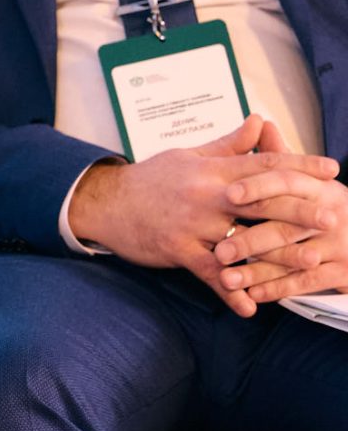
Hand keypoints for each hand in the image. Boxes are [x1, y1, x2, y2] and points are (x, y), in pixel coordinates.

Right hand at [67, 115, 341, 315]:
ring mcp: (191, 224)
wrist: (104, 202)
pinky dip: (230, 292)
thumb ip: (229, 145)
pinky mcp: (176, 249)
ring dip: (277, 254)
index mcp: (211, 170)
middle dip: (298, 209)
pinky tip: (250, 308)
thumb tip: (259, 122)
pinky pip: (209, 273)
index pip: (262, 164)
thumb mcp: (188, 156)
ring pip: (241, 240)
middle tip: (331, 217)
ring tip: (310, 262)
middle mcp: (205, 195)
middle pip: (260, 201)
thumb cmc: (150, 179)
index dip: (299, 165)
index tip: (331, 170)